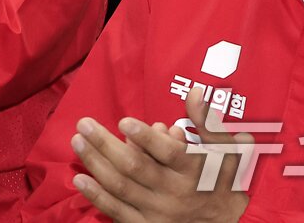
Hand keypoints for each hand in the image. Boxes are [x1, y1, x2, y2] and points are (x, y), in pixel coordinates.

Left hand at [70, 87, 252, 221]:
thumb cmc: (226, 181)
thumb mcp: (226, 150)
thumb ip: (207, 122)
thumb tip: (196, 92)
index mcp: (193, 170)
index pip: (167, 152)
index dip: (145, 137)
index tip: (124, 120)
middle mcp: (174, 192)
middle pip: (134, 167)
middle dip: (105, 144)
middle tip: (83, 124)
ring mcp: (159, 213)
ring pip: (121, 187)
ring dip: (95, 163)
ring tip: (77, 142)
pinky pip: (118, 211)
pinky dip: (97, 196)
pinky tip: (80, 179)